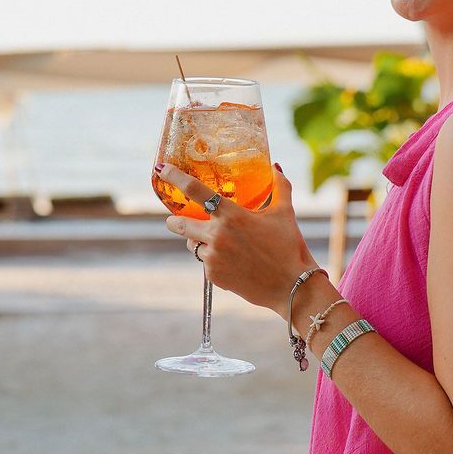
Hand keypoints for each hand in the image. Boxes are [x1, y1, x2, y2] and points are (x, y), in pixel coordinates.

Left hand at [158, 161, 316, 317]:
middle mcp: (217, 235)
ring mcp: (213, 257)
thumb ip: (279, 186)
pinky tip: (232, 262)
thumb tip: (275, 166)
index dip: (175, 177)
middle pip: (181, 224)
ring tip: (218, 243)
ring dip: (198, 241)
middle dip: (174, 221)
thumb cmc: (290, 247)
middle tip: (172, 220)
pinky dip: (212, 259)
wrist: (292, 287)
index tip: (160, 169)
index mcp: (232, 215)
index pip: (195, 190)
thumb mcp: (285, 212)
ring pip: (192, 245)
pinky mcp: (213, 276)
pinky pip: (205, 262)